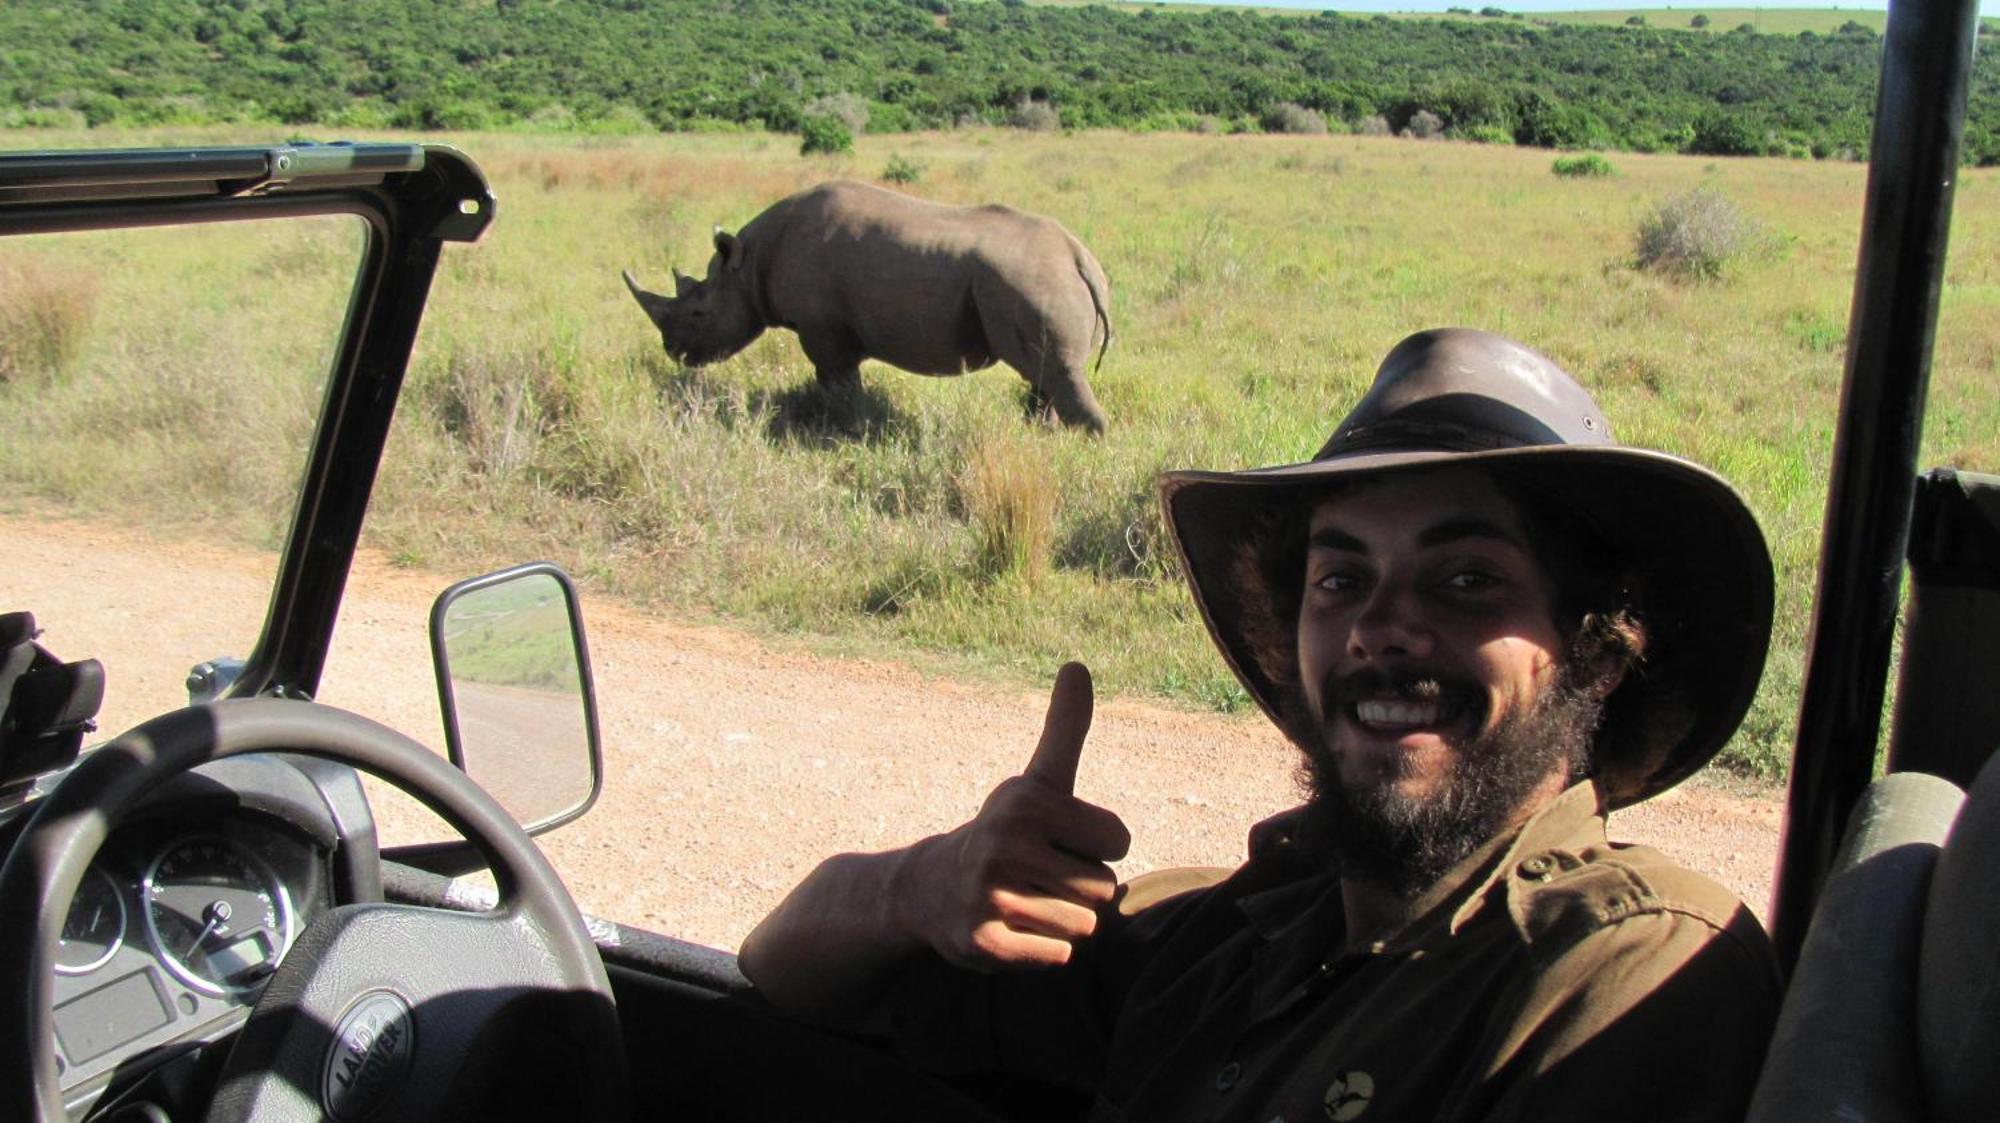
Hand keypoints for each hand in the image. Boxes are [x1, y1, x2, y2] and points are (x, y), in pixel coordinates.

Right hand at [903, 661, 1131, 970]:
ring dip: (1062, 921)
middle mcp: (1005, 846)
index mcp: (1028, 803)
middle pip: (1104, 889)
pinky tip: (1011, 930)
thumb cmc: (1007, 832)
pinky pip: (1057, 957)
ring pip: (1083, 927)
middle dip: (1080, 889)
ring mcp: (992, 896)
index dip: (1097, 847)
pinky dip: (1042, 950)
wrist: (931, 888)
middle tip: (1038, 876)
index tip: (1058, 842)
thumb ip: (1066, 728)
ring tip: (1024, 902)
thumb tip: (1077, 665)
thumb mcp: (1037, 780)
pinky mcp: (983, 942)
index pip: (1119, 840)